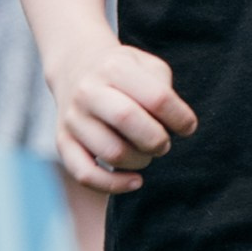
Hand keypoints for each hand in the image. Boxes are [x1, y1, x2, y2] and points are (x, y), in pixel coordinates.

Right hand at [49, 37, 196, 193]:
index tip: (188, 127)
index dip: (180, 118)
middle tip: (164, 143)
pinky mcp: (63, 142)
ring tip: (146, 153)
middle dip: (157, 140)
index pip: (157, 98)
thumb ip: (164, 90)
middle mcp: (88, 91)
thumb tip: (179, 126)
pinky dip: (113, 185)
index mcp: (114, 68)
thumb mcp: (147, 65)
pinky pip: (85, 174)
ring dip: (140, 161)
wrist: (76, 68)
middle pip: (128, 120)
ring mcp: (73, 118)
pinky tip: (135, 181)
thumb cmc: (123, 73)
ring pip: (112, 152)